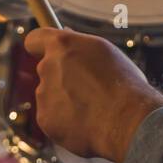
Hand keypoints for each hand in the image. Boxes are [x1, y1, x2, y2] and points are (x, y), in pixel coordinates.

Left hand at [24, 27, 162, 162]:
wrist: (127, 122)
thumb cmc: (124, 85)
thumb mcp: (105, 53)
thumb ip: (81, 47)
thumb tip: (69, 41)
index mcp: (62, 45)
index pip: (35, 39)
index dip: (40, 46)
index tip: (48, 52)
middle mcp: (47, 66)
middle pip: (47, 69)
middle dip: (61, 77)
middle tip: (87, 87)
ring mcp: (44, 94)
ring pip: (50, 95)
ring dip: (65, 100)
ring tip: (93, 108)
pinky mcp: (45, 119)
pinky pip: (52, 117)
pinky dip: (65, 121)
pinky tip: (87, 123)